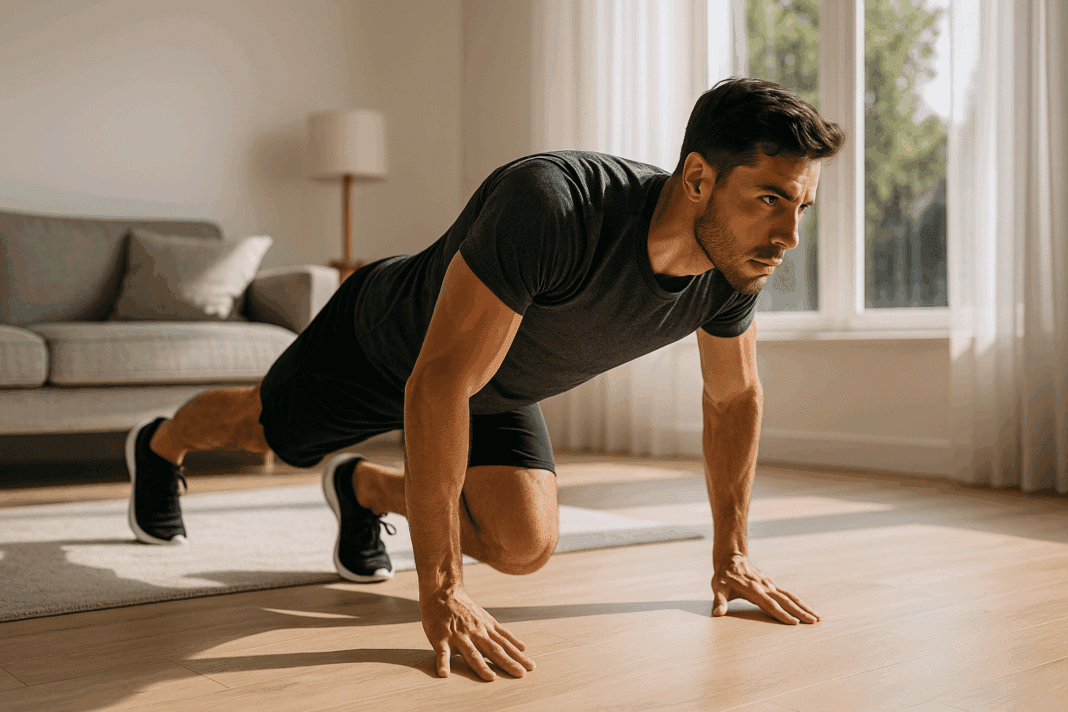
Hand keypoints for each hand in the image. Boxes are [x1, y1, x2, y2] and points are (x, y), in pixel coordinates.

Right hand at [421, 585, 535, 680]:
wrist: (442, 593)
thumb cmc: (466, 609)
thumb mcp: (487, 619)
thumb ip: (503, 634)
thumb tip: (523, 647)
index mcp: (487, 630)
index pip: (506, 645)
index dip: (518, 656)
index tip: (531, 667)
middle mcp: (476, 633)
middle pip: (494, 650)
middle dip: (508, 662)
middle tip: (520, 674)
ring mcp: (459, 636)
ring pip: (471, 653)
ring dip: (481, 666)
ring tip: (491, 678)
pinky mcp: (441, 638)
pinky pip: (442, 653)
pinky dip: (443, 663)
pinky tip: (444, 674)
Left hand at [711, 554, 819, 624]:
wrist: (731, 557)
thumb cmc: (723, 575)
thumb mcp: (718, 587)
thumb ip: (719, 601)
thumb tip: (717, 613)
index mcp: (753, 590)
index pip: (770, 604)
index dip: (781, 614)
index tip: (794, 623)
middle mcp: (765, 587)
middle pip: (785, 601)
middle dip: (800, 612)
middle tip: (814, 622)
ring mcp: (770, 585)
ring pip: (790, 597)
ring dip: (804, 607)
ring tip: (817, 618)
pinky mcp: (772, 585)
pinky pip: (787, 594)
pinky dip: (798, 602)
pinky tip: (806, 609)